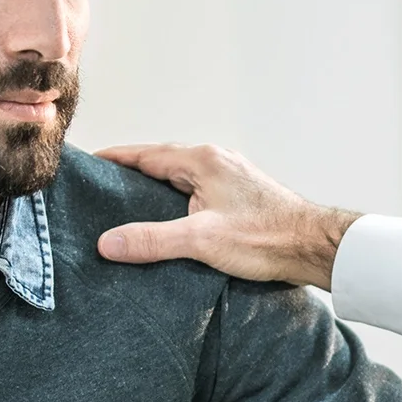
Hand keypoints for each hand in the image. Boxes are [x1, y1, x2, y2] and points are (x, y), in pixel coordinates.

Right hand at [95, 144, 360, 289]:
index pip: (144, 154)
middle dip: (130, 175)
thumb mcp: (201, 240)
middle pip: (161, 164)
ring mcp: (231, 177)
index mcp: (203, 160)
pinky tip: (171, 222)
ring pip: (181, 178)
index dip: (114, 160)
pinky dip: (177, 201)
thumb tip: (107, 242)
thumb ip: (152, 240)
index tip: (86, 165)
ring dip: (155, 190)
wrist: (315, 247)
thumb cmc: (267, 238)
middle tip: (99, 190)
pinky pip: (198, 192)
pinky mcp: (241, 196)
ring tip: (127, 209)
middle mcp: (216, 161)